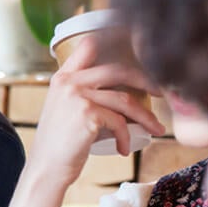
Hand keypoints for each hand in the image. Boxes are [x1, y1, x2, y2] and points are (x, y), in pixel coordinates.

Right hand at [26, 38, 165, 190]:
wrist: (46, 169)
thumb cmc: (60, 145)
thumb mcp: (66, 111)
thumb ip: (86, 95)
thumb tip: (125, 94)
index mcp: (62, 77)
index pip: (89, 45)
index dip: (114, 37)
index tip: (136, 42)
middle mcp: (68, 82)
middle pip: (118, 70)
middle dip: (145, 81)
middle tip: (161, 92)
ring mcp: (77, 96)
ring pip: (124, 99)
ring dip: (145, 116)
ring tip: (156, 129)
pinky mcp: (87, 113)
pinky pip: (119, 121)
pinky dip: (126, 136)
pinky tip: (124, 149)